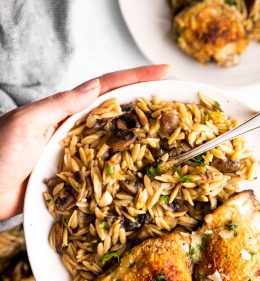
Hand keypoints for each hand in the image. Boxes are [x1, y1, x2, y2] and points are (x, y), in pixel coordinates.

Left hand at [0, 65, 168, 219]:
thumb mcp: (27, 122)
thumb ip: (59, 105)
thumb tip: (94, 88)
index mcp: (67, 110)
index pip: (107, 88)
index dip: (136, 78)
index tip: (163, 72)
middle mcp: (78, 127)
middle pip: (119, 109)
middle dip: (146, 101)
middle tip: (174, 99)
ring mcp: (81, 150)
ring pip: (118, 136)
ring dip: (142, 131)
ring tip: (168, 129)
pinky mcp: (80, 172)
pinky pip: (109, 163)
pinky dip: (127, 161)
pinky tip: (142, 163)